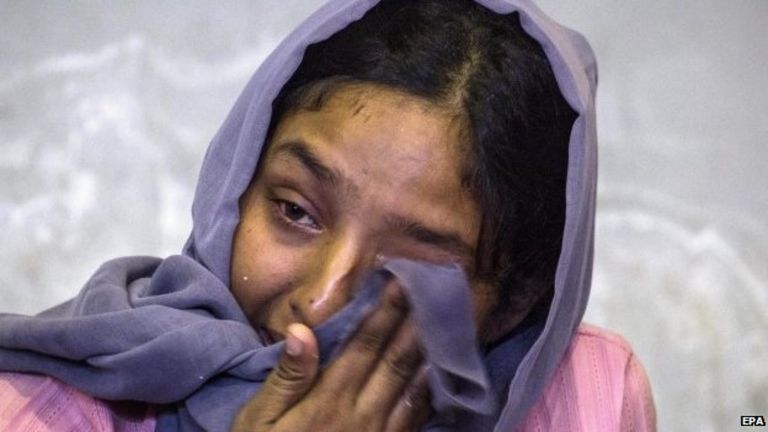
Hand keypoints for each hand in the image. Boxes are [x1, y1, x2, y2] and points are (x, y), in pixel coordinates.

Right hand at [232, 282, 431, 431]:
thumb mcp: (260, 419)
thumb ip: (286, 377)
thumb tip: (301, 330)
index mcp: (328, 399)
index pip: (363, 347)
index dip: (384, 313)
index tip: (400, 284)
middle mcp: (362, 414)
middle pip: (396, 362)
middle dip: (415, 324)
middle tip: (433, 292)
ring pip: (414, 387)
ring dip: (430, 353)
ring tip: (445, 324)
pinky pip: (417, 419)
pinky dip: (431, 392)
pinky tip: (439, 374)